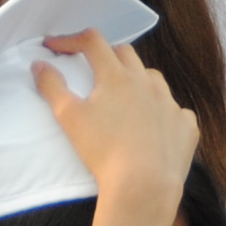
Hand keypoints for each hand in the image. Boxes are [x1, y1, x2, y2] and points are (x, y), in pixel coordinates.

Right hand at [36, 30, 198, 204]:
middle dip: (106, 55)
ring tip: (125, 97)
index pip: (93, 42)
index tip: (54, 46)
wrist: (144, 185)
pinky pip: (175, 111)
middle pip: (126, 53)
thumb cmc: (102, 151)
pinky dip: (162, 113)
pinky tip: (154, 127)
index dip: (71, 40)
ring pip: (153, 79)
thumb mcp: (69, 117)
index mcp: (117, 76)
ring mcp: (171, 103)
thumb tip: (39, 64)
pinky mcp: (187, 126)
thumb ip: (51, 86)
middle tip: (92, 68)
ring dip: (137, 80)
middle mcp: (147, 82)